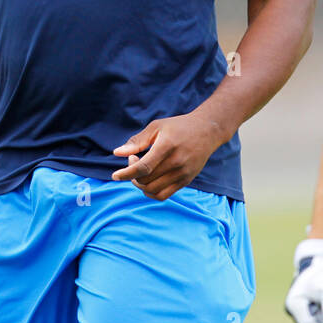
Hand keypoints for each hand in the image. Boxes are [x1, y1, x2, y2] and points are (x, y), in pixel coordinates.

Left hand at [110, 111, 228, 200]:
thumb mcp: (156, 127)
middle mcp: (176, 162)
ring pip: (153, 191)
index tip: (115, 175)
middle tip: (133, 159)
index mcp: (167, 146)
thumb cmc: (178, 127)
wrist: (207, 131)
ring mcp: (183, 173)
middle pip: (146, 180)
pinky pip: (163, 195)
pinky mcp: (186, 181)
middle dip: (132, 175)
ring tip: (140, 170)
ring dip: (140, 184)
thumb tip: (117, 153)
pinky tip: (148, 180)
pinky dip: (151, 192)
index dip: (126, 174)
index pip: (143, 167)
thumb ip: (137, 141)